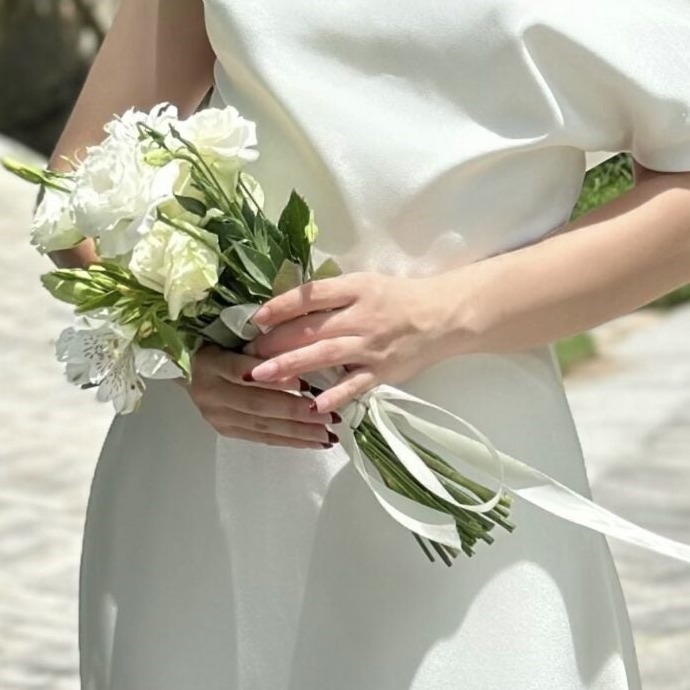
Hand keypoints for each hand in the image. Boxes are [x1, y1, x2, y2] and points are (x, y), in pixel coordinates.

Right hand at [187, 340, 336, 448]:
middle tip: (328, 416)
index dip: (273, 380)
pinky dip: (289, 440)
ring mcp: (216, 415)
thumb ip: (260, 345)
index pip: (242, 371)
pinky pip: (260, 438)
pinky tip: (313, 442)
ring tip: (327, 434)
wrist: (192, 368)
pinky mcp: (225, 430)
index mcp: (210, 362)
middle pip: (255, 404)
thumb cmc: (222, 343)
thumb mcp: (235, 335)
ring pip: (261, 425)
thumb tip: (304, 348)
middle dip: (295, 412)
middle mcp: (209, 392)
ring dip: (297, 432)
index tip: (305, 385)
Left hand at [242, 270, 463, 418]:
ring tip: (260, 376)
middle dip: (274, 342)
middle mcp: (360, 316)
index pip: (310, 295)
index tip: (255, 318)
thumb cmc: (398, 298)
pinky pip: (353, 386)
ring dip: (289, 366)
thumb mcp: (364, 283)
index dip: (279, 306)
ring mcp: (370, 346)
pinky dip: (332, 396)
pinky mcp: (381, 371)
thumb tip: (288, 307)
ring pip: (323, 356)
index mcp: (355, 289)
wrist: (442, 316)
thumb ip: (331, 295)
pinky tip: (310, 406)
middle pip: (310, 328)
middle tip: (246, 354)